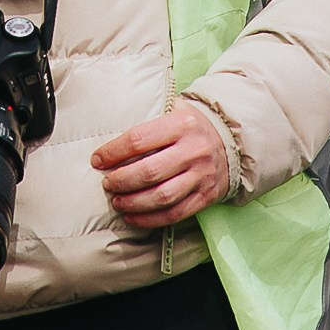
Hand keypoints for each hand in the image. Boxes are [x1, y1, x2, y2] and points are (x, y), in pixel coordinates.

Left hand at [91, 104, 231, 228]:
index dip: (113, 152)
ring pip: (162, 196)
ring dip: (133, 202)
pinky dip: (150, 219)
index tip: (97, 160)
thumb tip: (108, 134)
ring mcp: (202, 175)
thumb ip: (148, 119)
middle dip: (121, 180)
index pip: (139, 139)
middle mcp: (193, 150)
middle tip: (106, 183)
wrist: (232, 141)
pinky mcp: (206, 196)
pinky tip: (132, 217)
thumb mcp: (174, 110)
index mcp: (181, 124)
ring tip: (116, 201)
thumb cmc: (190, 126)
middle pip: (149, 171)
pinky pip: (175, 213)